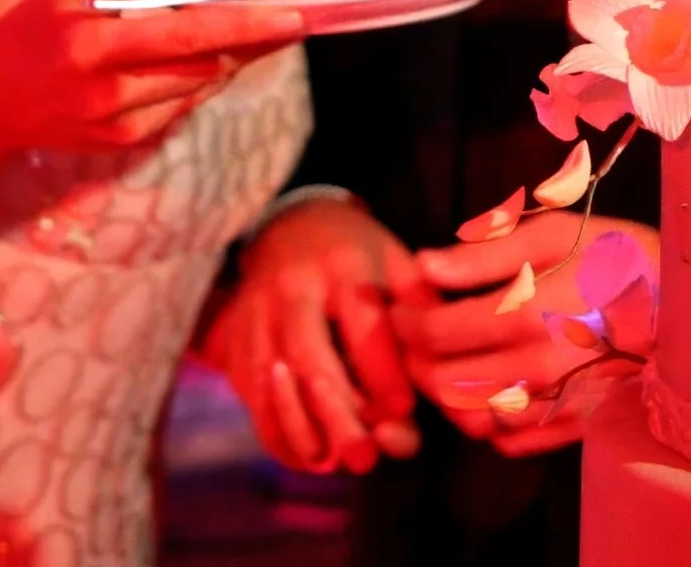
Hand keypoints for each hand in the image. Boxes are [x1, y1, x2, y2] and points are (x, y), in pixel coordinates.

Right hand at [0, 0, 303, 201]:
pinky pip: (182, 106)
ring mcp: (118, 126)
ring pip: (199, 86)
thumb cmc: (36, 27)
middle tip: (296, 20)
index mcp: (92, 43)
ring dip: (230, 57)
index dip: (245, 25)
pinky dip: (197, 78)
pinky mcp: (125, 145)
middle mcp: (107, 93)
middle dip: (255, 41)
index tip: (291, 12)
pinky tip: (194, 58)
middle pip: (204, 65)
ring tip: (251, 29)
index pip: (186, 33)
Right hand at [202, 197, 428, 474]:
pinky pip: (249, 394)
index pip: (362, 323)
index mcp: (344, 263)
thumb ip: (427, 324)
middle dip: (337, 412)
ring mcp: (256, 313)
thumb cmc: (360, 256)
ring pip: (271, 381)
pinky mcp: (234, 338)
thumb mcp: (400, 269)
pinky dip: (275, 431)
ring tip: (332, 463)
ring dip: (302, 430)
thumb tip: (456, 392)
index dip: (382, 372)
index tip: (404, 411)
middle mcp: (293, 287)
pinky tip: (305, 454)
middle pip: (307, 355)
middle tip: (365, 457)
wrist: (288, 227)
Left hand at [398, 212, 657, 457]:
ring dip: (447, 391)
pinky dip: (488, 418)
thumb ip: (485, 251)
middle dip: (417, 357)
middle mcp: (535, 368)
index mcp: (525, 312)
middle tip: (415, 333)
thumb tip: (425, 264)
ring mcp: (556, 404)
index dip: (406, 318)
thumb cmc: (614, 257)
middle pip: (443, 381)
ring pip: (470, 417)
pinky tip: (493, 385)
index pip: (435, 331)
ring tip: (450, 357)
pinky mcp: (573, 428)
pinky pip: (510, 440)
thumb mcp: (554, 234)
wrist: (687, 306)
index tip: (400, 304)